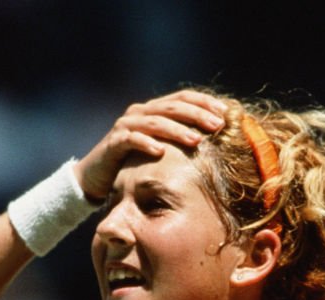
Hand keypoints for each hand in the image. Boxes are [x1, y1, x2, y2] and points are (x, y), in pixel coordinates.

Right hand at [74, 90, 226, 201]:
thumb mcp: (162, 149)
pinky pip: (131, 139)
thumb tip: (217, 140)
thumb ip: (181, 140)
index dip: (204, 102)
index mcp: (154, 109)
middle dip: (197, 115)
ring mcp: (126, 126)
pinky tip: (161, 152)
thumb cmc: (135, 163)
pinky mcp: (113, 142)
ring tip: (197, 142)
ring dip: (178, 131)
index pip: (183, 98)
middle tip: (218, 125)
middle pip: (173, 107)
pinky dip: (147, 144)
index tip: (226, 112)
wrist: (98, 176)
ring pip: (155, 122)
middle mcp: (140, 112)